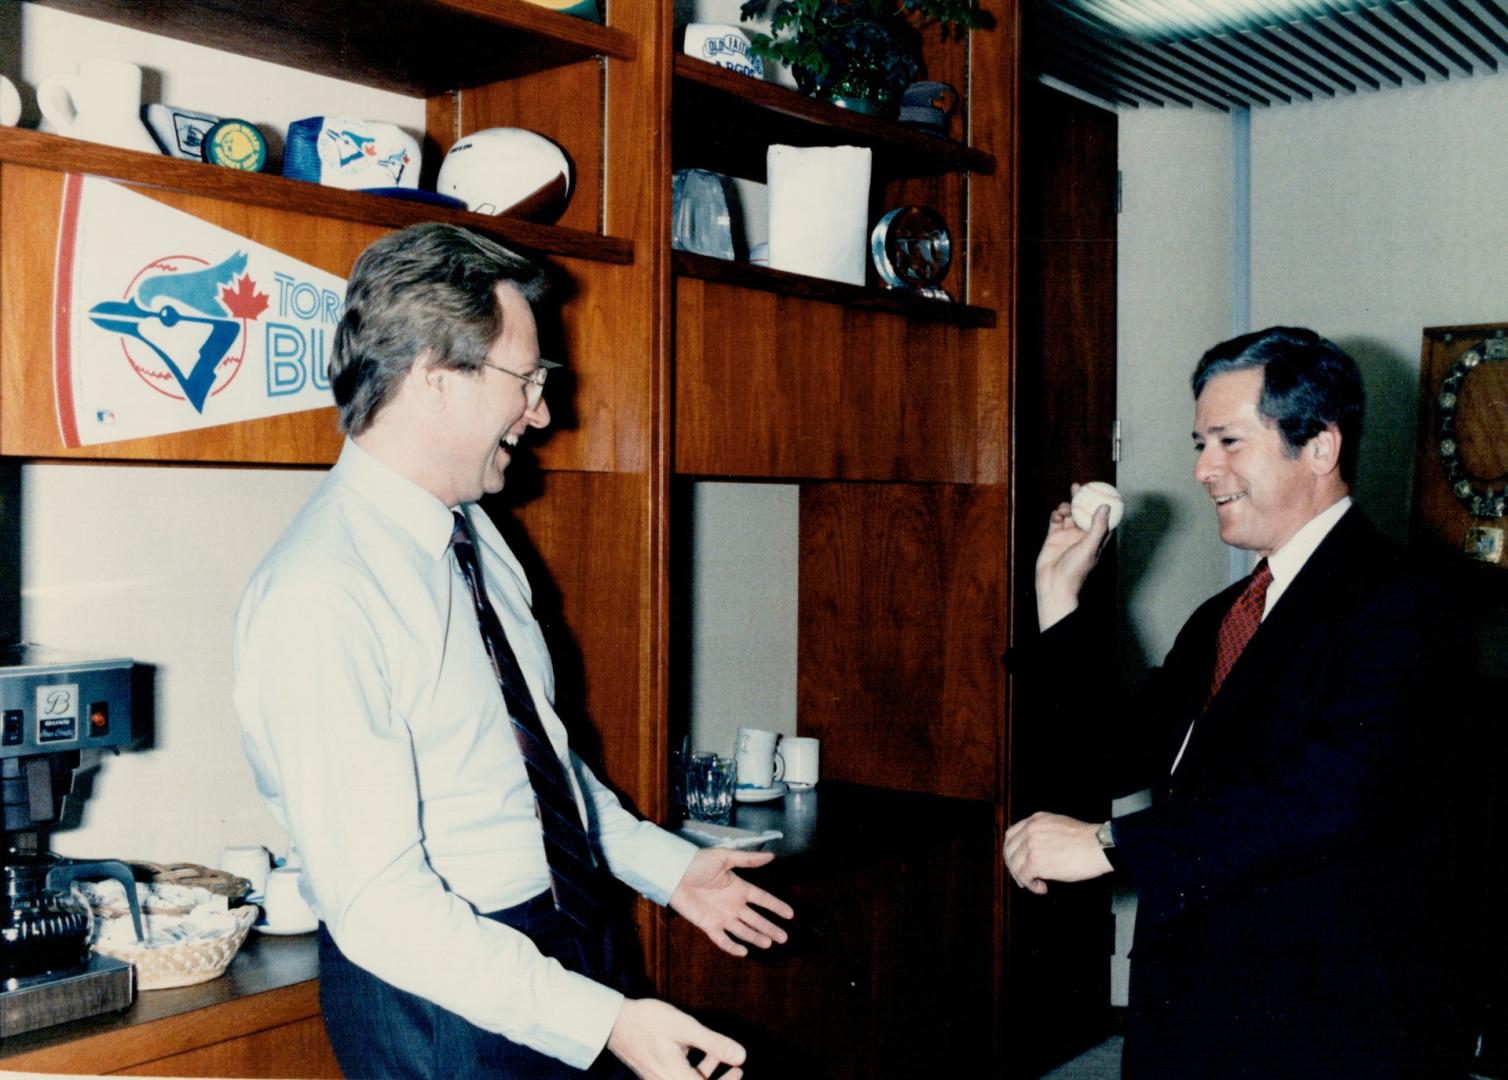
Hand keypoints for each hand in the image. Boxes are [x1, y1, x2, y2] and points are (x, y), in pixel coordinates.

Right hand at [607, 998, 745, 1079]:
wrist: (614, 1021)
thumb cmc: (649, 1021)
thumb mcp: (686, 1028)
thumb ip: (714, 1043)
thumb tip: (741, 1057)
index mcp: (676, 1077)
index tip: (738, 1072)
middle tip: (736, 1070)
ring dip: (706, 1074)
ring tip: (719, 1058)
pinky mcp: (653, 1073)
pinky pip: (676, 1077)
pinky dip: (692, 1069)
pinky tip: (695, 1051)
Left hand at [669, 848, 793, 957]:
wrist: (674, 874)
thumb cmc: (698, 862)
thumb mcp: (725, 857)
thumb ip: (748, 859)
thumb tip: (771, 855)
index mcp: (739, 887)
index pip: (762, 899)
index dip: (776, 906)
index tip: (790, 914)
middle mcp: (733, 904)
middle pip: (755, 919)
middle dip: (770, 928)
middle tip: (784, 938)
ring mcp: (721, 916)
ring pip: (743, 930)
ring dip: (756, 937)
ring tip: (769, 943)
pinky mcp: (708, 925)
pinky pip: (722, 939)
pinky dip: (732, 946)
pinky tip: (743, 951)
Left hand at [1003, 811, 1112, 894]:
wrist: (1098, 846)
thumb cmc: (1088, 840)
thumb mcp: (1060, 826)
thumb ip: (1044, 833)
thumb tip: (1039, 851)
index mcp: (1036, 820)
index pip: (1011, 834)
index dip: (1011, 850)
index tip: (1017, 861)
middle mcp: (1030, 830)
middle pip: (1009, 850)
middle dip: (1014, 866)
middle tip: (1023, 878)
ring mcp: (1031, 845)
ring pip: (1015, 865)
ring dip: (1024, 878)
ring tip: (1037, 885)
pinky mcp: (1035, 861)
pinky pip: (1024, 877)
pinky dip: (1031, 886)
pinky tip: (1043, 888)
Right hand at [1035, 484, 1110, 629]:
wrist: (1054, 585)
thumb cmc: (1075, 571)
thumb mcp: (1089, 547)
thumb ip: (1097, 527)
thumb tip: (1105, 507)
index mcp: (1095, 539)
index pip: (1102, 517)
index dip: (1102, 503)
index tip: (1101, 490)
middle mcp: (1082, 536)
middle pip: (1083, 512)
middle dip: (1081, 499)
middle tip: (1079, 486)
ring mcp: (1067, 536)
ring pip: (1068, 515)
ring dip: (1067, 508)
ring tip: (1065, 508)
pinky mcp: (1053, 538)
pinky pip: (1055, 521)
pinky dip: (1055, 515)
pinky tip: (1056, 516)